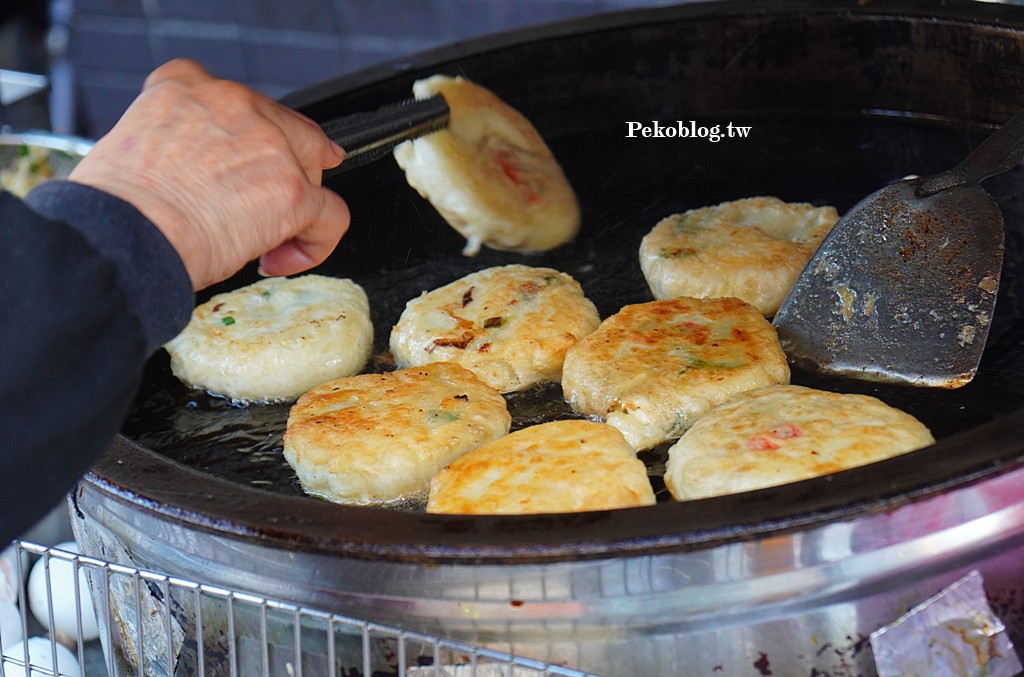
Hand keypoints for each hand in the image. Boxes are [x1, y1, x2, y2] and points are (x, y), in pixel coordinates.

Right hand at [69, 59, 349, 289]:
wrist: (125, 234)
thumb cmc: (119, 206)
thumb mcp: (131, 142)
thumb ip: (174, 141)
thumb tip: (195, 174)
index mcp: (187, 86)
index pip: (239, 104)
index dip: (249, 142)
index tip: (242, 167)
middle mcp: (235, 105)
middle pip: (289, 132)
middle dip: (284, 173)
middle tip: (259, 209)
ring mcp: (270, 147)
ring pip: (313, 172)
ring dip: (296, 209)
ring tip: (263, 241)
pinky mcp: (293, 192)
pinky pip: (332, 216)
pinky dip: (316, 243)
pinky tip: (283, 259)